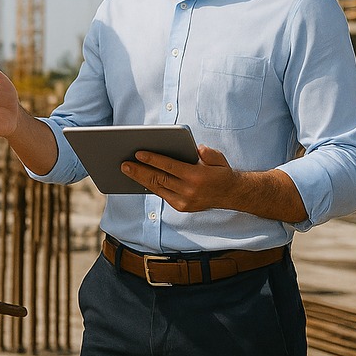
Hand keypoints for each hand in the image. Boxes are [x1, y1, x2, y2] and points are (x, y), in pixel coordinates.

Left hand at [119, 144, 237, 212]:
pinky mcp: (182, 207)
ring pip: (157, 189)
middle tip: (124, 164)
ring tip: (127, 170)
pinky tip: (141, 179)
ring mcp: (184, 201)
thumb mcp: (218, 157)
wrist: (231, 194)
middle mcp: (189, 191)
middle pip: (159, 179)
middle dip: (139, 171)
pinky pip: (162, 195)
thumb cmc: (221, 171)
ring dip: (140, 180)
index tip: (138, 153)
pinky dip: (150, 187)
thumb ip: (207, 152)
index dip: (153, 160)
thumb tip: (195, 149)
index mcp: (197, 176)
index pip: (169, 166)